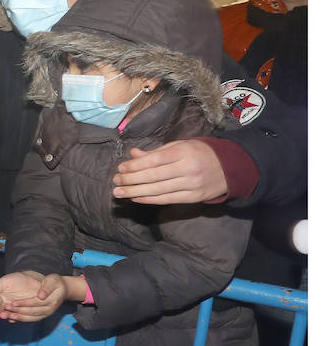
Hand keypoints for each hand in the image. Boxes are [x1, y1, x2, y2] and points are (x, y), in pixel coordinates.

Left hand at [0, 270, 82, 321]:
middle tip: (5, 309)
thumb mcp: (53, 280)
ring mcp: (46, 314)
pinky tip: (11, 318)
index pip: (36, 303)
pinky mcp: (42, 315)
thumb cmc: (56, 283)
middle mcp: (49, 309)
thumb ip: (47, 287)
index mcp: (52, 300)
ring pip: (31, 318)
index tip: (12, 303)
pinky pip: (31, 319)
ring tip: (6, 316)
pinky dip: (21, 319)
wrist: (63, 290)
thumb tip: (41, 295)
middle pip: (32, 312)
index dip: (24, 303)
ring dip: (18, 317)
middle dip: (18, 311)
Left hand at [112, 141, 227, 204]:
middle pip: (154, 176)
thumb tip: (133, 154)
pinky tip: (136, 198)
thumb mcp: (181, 145)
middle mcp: (188, 169)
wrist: (231, 167)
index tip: (120, 168)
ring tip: (119, 192)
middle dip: (131, 180)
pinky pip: (167, 199)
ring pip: (158, 190)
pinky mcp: (194, 197)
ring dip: (135, 192)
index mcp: (184, 152)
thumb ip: (156, 152)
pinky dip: (149, 199)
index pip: (154, 160)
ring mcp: (192, 184)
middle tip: (115, 181)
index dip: (135, 166)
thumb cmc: (200, 153)